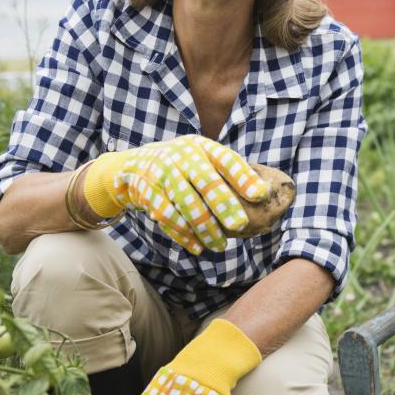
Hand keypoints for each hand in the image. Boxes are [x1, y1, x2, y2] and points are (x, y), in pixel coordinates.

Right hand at [82, 135, 268, 253]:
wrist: (132, 166)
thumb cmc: (180, 165)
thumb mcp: (199, 156)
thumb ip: (223, 171)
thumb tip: (262, 194)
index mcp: (201, 147)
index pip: (226, 159)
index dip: (244, 177)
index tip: (260, 195)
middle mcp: (182, 158)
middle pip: (206, 183)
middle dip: (224, 205)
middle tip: (240, 225)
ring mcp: (163, 176)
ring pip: (187, 204)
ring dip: (205, 228)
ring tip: (220, 245)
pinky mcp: (148, 194)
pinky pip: (168, 218)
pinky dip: (183, 235)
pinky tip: (197, 247)